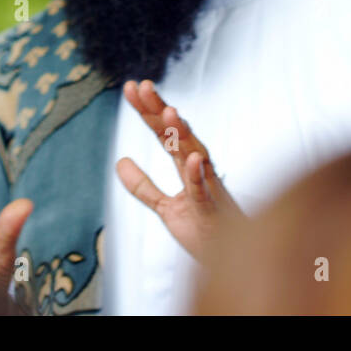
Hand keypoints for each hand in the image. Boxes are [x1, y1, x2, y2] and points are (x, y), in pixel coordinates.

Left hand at [115, 79, 243, 261]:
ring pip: (195, 155)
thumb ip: (143, 186)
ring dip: (183, 133)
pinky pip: (204, 192)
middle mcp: (200, 171)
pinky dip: (198, 175)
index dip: (147, 111)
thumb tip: (120, 161)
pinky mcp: (212, 213)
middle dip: (160, 110)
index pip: (164, 133)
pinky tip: (190, 159)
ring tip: (168, 111)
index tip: (131, 88)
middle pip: (178, 134)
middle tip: (143, 86)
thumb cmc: (204, 231)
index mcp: (188, 168)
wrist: (231, 265)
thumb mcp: (165, 207)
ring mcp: (208, 189)